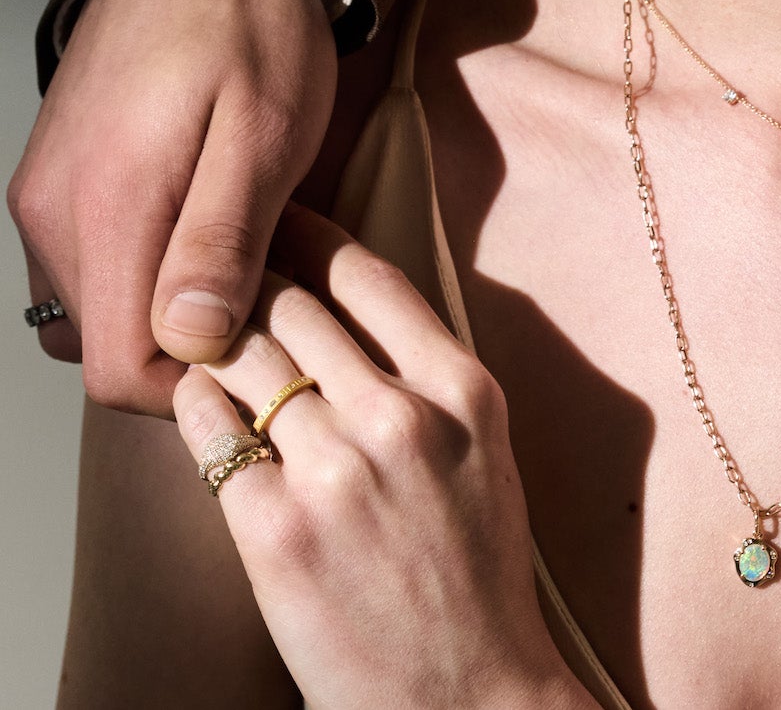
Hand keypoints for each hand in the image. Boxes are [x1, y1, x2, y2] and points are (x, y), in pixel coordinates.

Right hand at [7, 0, 335, 414]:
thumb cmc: (252, 30)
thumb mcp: (267, 131)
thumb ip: (223, 239)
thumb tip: (189, 342)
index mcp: (107, 210)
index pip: (121, 373)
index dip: (200, 380)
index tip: (267, 338)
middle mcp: (55, 215)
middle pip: (108, 350)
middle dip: (194, 345)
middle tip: (274, 281)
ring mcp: (48, 198)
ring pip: (98, 313)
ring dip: (171, 308)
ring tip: (249, 249)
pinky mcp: (58, 181)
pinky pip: (91, 266)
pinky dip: (146, 271)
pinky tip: (208, 228)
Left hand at [173, 207, 591, 709]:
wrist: (467, 690)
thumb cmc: (478, 568)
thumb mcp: (484, 446)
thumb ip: (430, 372)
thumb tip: (355, 306)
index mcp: (463, 388)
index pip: (369, 274)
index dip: (312, 233)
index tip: (281, 219)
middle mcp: (401, 416)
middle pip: (295, 306)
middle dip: (251, 283)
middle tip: (221, 270)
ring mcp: (335, 472)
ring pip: (245, 359)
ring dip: (216, 338)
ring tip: (203, 330)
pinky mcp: (274, 529)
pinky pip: (210, 432)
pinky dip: (195, 405)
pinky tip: (197, 400)